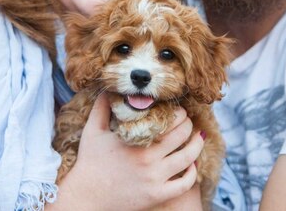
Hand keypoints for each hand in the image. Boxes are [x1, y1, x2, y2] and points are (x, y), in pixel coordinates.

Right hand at [55, 93, 203, 209]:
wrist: (86, 197)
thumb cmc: (89, 163)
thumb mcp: (92, 131)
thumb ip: (102, 107)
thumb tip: (109, 89)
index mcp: (136, 139)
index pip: (168, 120)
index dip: (178, 113)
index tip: (178, 111)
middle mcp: (148, 158)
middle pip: (182, 136)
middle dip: (188, 125)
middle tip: (188, 121)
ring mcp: (154, 179)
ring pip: (188, 158)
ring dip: (197, 145)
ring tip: (199, 138)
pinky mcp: (157, 196)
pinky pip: (184, 185)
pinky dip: (192, 173)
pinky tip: (191, 165)